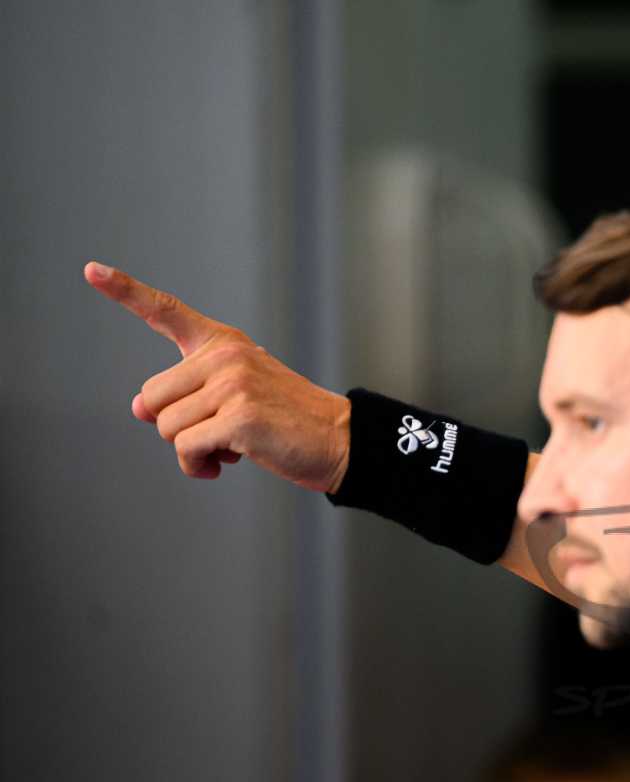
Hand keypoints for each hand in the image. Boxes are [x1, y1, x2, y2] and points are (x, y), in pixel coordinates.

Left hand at [85, 261, 351, 491]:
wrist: (339, 440)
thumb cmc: (286, 421)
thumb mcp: (234, 398)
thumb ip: (186, 396)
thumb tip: (139, 409)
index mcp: (224, 343)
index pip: (166, 311)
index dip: (125, 291)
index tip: (91, 270)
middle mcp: (225, 357)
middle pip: (152, 396)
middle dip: (175, 424)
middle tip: (215, 432)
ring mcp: (232, 386)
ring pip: (166, 427)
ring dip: (190, 450)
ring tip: (228, 449)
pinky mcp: (238, 418)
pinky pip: (186, 449)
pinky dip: (198, 465)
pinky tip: (226, 464)